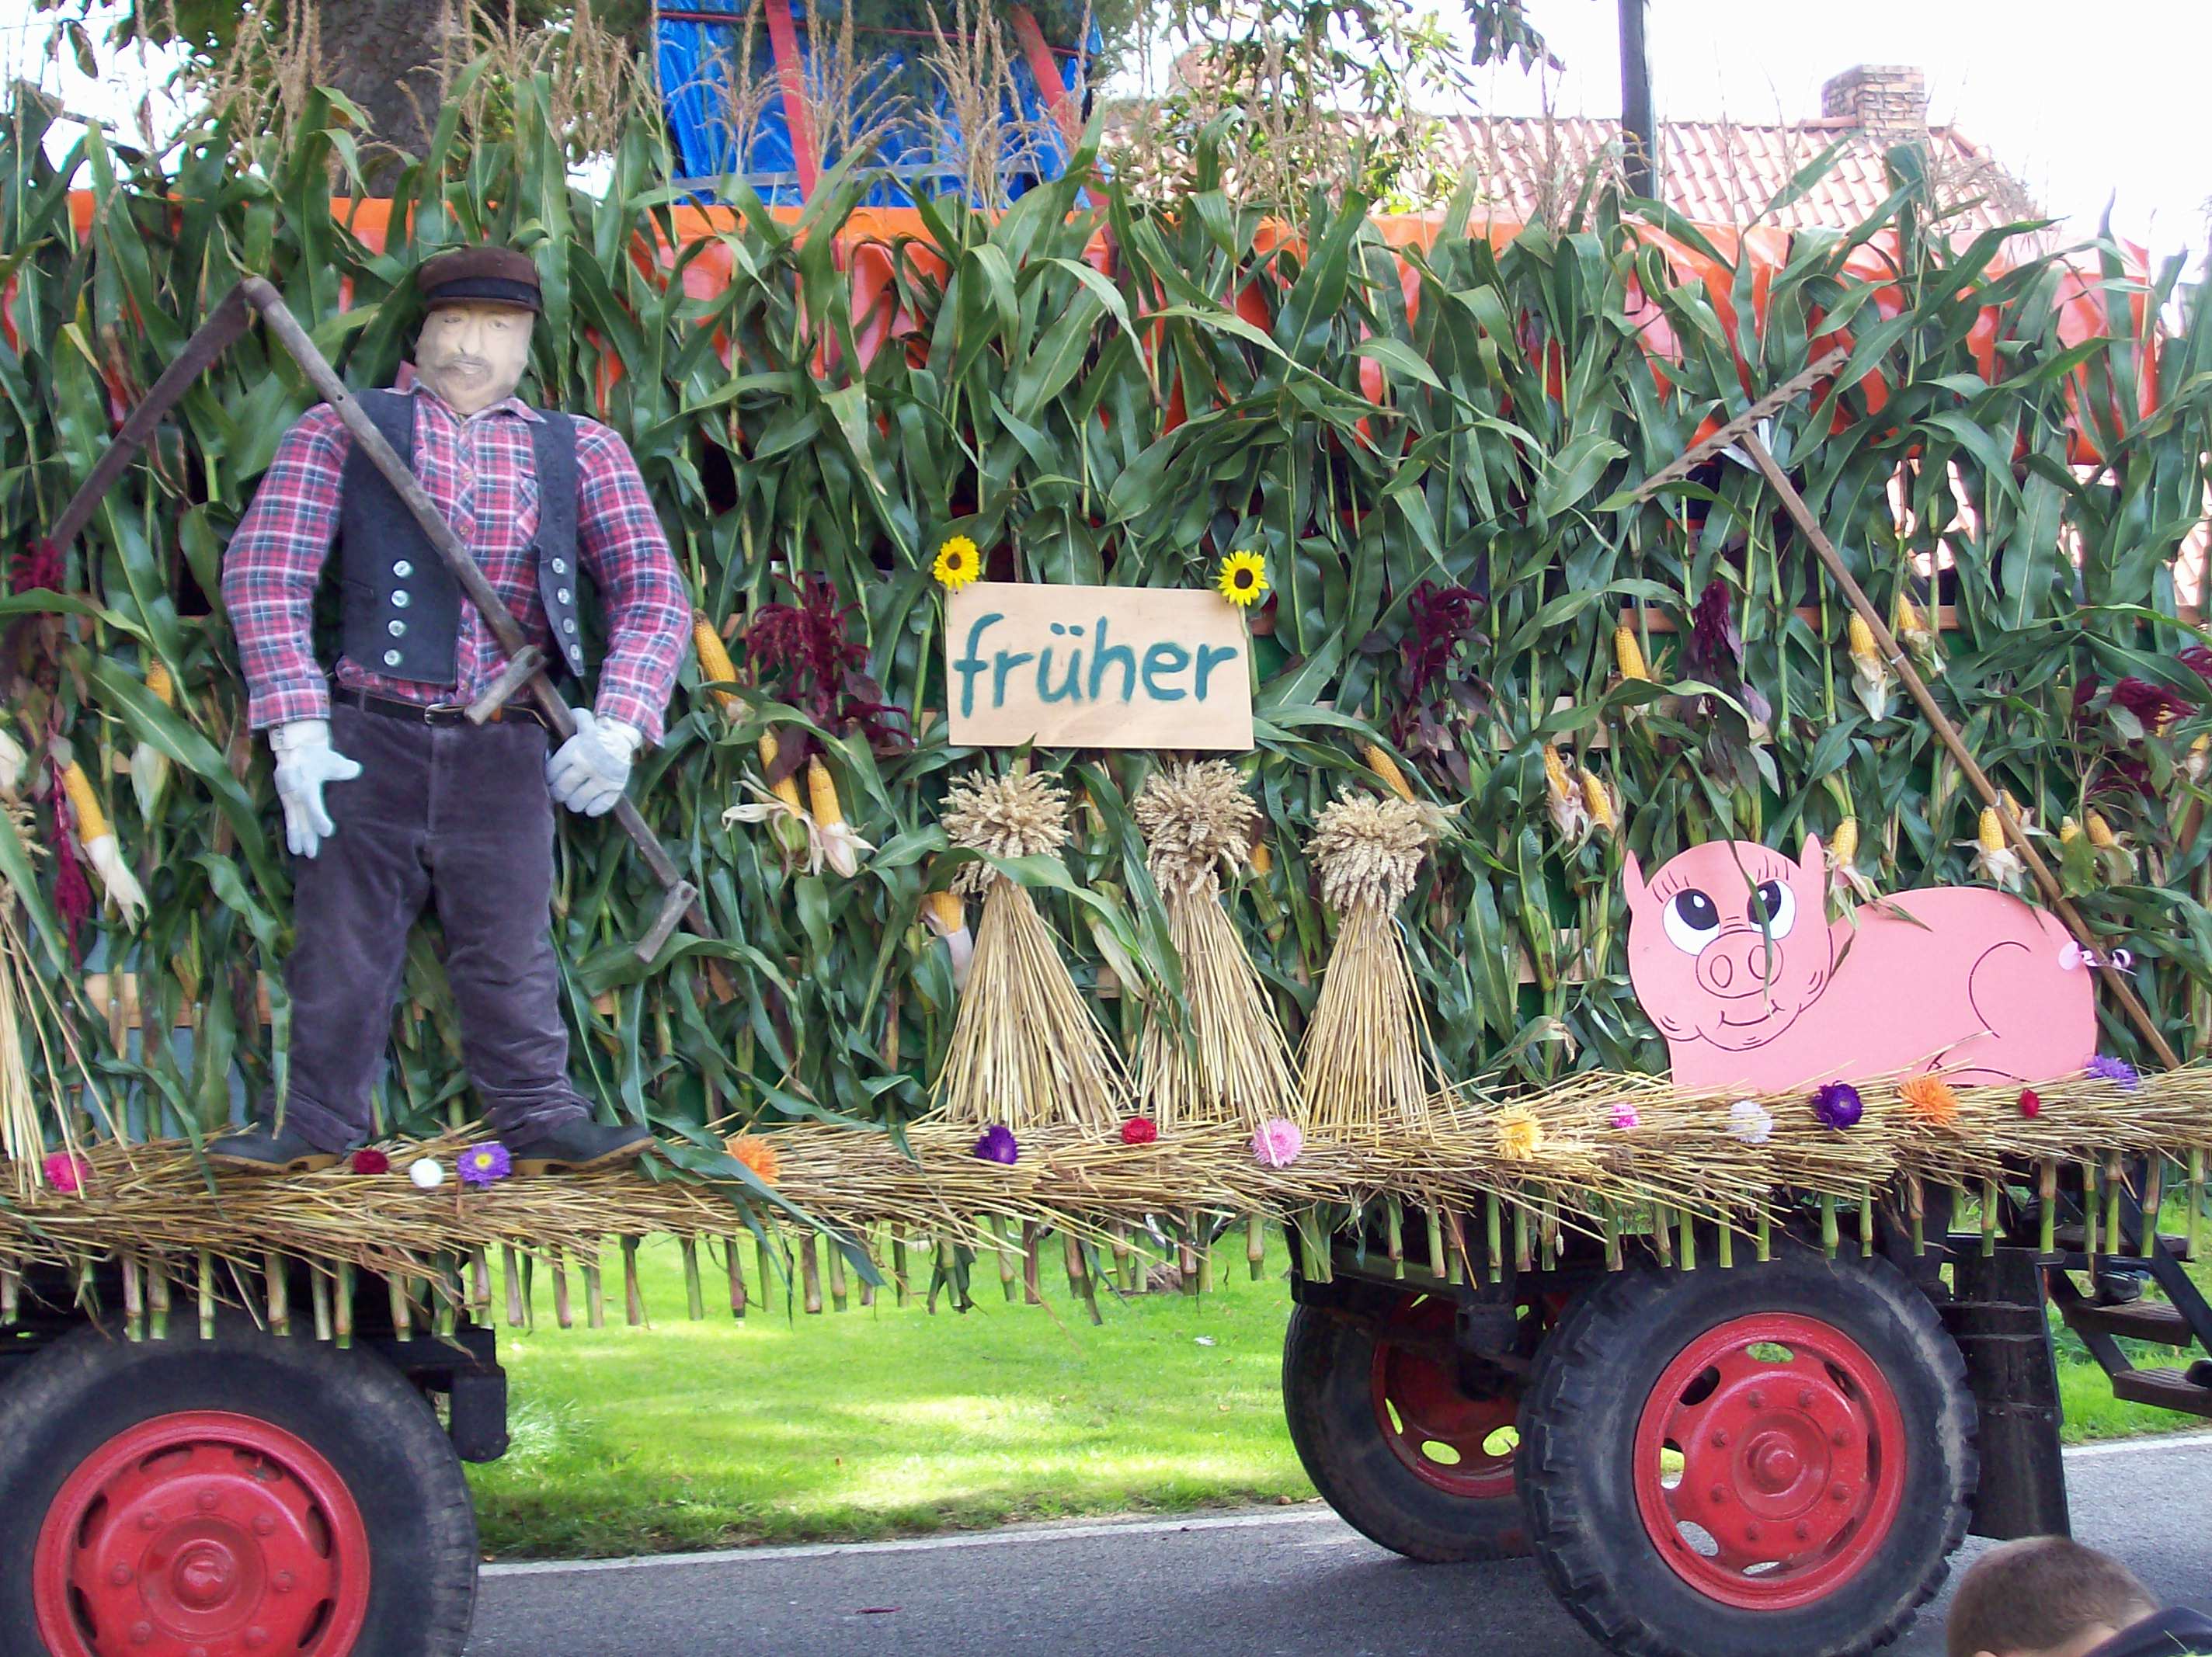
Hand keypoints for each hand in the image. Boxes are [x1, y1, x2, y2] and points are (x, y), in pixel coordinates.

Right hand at [271, 719, 361, 858]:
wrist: (295, 747)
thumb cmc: (317, 754)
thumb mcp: (331, 758)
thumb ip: (343, 767)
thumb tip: (355, 770)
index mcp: (305, 782)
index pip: (312, 803)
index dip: (318, 818)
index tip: (328, 832)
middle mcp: (294, 791)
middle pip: (300, 816)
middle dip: (306, 835)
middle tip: (312, 854)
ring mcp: (288, 796)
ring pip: (293, 819)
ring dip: (297, 836)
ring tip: (299, 853)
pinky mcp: (287, 799)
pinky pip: (290, 817)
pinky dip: (293, 831)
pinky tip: (295, 846)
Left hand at [547, 707, 640, 816]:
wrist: (622, 738)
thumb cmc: (595, 734)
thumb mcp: (580, 725)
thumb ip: (563, 728)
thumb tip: (547, 729)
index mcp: (574, 751)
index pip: (551, 773)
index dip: (548, 779)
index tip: (549, 782)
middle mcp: (586, 766)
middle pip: (562, 789)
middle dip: (558, 794)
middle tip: (559, 794)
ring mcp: (602, 778)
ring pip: (578, 800)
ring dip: (573, 803)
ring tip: (573, 802)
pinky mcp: (615, 786)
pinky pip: (602, 805)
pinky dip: (594, 809)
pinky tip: (589, 809)